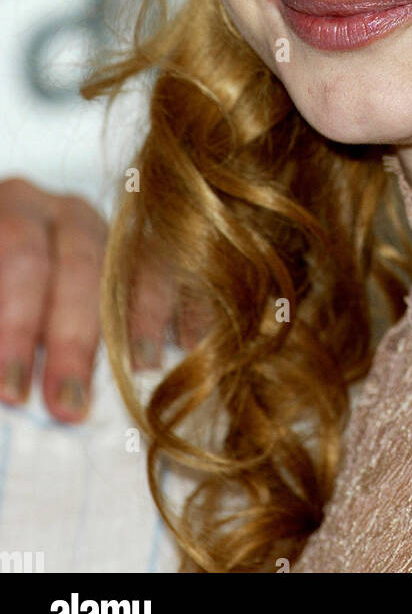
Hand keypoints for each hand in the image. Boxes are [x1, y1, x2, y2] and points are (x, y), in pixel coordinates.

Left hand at [0, 175, 201, 422]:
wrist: (16, 269)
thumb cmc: (5, 288)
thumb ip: (2, 322)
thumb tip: (13, 390)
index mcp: (14, 209)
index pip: (22, 256)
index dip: (19, 323)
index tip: (14, 389)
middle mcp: (68, 213)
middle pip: (82, 265)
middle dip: (75, 341)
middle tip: (67, 404)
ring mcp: (114, 230)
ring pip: (139, 266)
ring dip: (142, 323)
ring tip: (139, 371)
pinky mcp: (150, 253)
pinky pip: (180, 275)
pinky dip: (190, 307)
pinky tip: (191, 344)